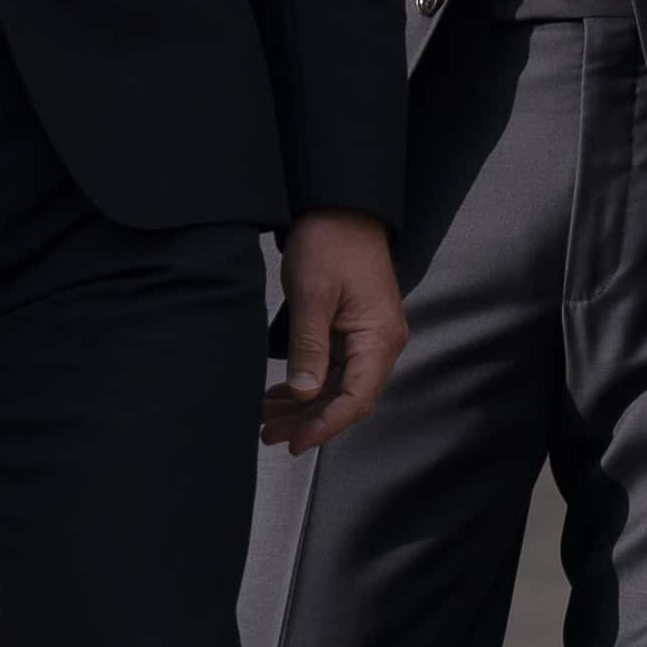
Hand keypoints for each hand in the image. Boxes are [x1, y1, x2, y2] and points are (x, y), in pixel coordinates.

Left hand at [260, 208, 406, 453]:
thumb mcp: (312, 293)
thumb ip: (308, 346)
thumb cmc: (331, 240)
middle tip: (268, 434)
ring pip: (336, 387)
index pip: (356, 399)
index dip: (325, 426)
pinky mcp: (352, 331)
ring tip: (266, 420)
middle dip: (306, 420)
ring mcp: (367, 338)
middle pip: (346, 399)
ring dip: (302, 406)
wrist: (340, 205)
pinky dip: (306, 384)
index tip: (296, 442)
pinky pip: (332, 369)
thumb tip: (303, 393)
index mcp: (379, 337)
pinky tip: (280, 395)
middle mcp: (380, 343)